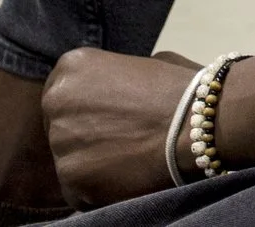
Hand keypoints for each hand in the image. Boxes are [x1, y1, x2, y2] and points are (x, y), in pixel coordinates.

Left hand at [41, 47, 201, 207]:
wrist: (199, 126)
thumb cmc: (181, 89)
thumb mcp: (145, 63)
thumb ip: (116, 78)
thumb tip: (115, 91)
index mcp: (72, 67)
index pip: (65, 93)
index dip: (89, 108)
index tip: (112, 116)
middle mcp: (56, 102)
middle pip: (61, 126)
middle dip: (85, 135)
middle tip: (121, 140)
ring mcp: (60, 144)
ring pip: (70, 160)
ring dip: (92, 164)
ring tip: (129, 160)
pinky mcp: (70, 181)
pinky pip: (78, 189)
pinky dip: (98, 189)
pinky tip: (128, 177)